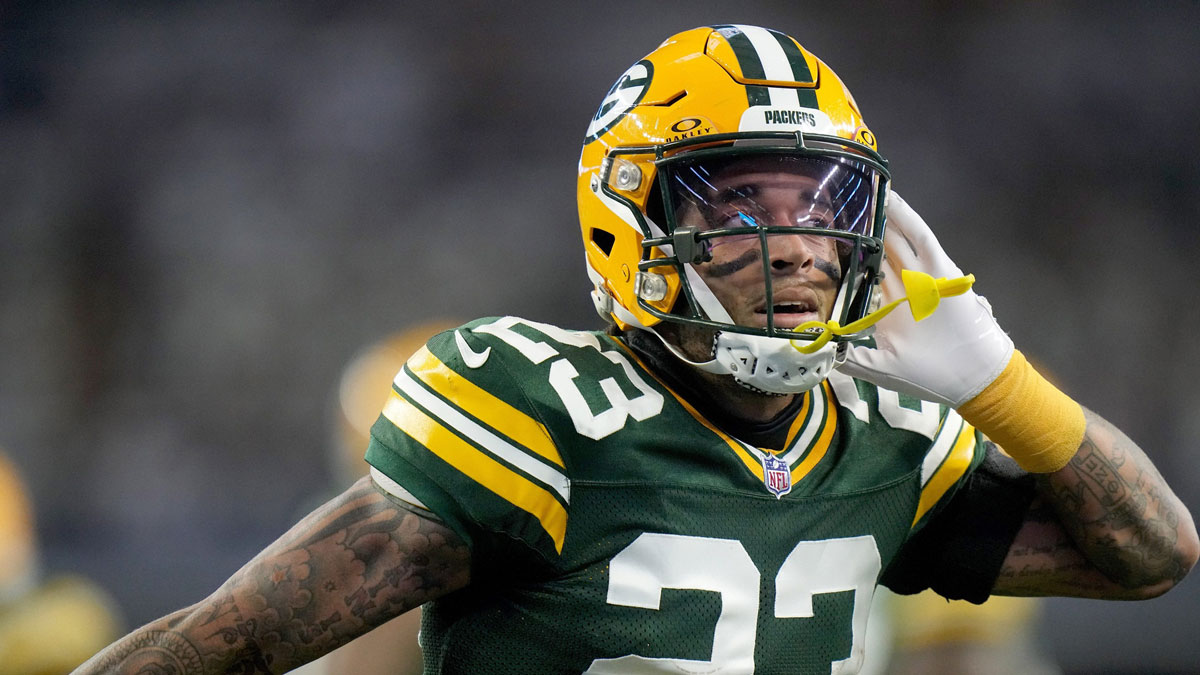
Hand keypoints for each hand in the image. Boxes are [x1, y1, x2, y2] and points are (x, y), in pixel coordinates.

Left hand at [838, 191, 1012, 406]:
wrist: (972, 380)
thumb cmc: (928, 375)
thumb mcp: (879, 366)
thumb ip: (849, 356)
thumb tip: (816, 348)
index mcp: (890, 306)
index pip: (865, 273)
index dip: (848, 256)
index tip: (823, 239)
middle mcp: (905, 286)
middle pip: (880, 250)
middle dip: (861, 230)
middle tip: (837, 205)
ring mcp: (922, 276)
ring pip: (898, 239)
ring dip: (882, 216)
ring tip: (861, 192)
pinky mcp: (941, 270)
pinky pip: (922, 238)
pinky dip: (908, 219)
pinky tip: (892, 200)